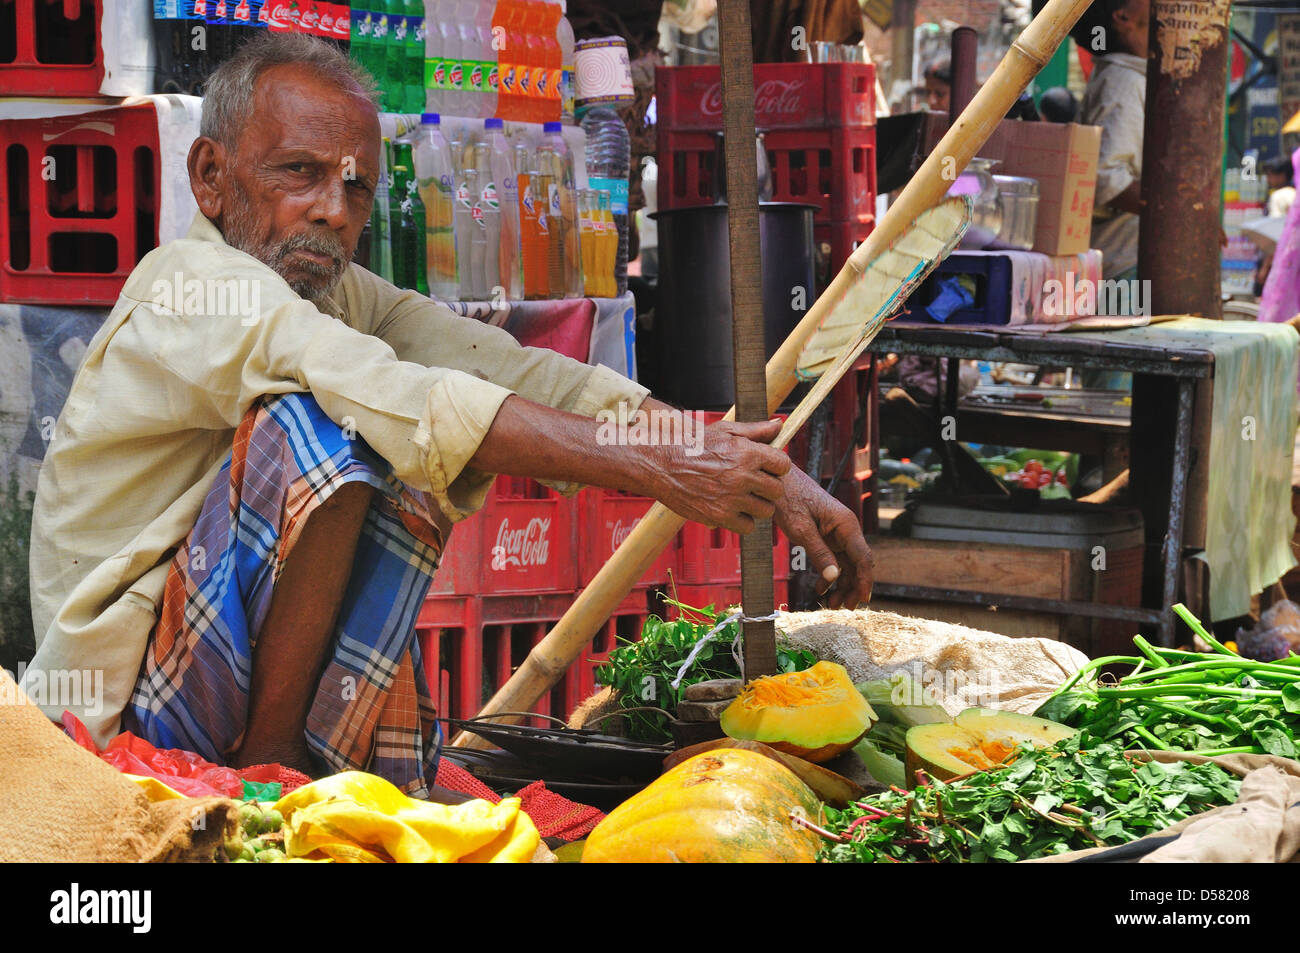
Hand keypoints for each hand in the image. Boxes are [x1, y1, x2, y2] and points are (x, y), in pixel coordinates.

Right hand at [646, 418, 791, 533]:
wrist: (661, 463)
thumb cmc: (693, 445)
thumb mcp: (725, 430)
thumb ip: (756, 430)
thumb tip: (780, 424)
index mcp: (747, 453)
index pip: (783, 465)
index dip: (776, 467)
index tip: (766, 468)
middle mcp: (742, 476)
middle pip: (777, 490)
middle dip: (768, 487)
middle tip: (753, 484)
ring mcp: (731, 498)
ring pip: (765, 510)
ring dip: (757, 505)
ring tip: (743, 497)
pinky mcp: (719, 516)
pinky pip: (748, 526)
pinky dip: (743, 520)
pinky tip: (732, 509)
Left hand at [773, 467, 872, 609]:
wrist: (777, 481)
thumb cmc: (789, 499)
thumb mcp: (801, 529)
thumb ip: (819, 553)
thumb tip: (835, 578)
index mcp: (846, 525)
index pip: (863, 558)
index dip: (864, 581)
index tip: (862, 600)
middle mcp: (846, 529)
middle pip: (857, 564)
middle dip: (852, 587)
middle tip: (843, 608)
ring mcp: (837, 532)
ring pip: (846, 564)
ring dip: (841, 584)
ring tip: (831, 604)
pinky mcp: (827, 535)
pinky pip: (835, 558)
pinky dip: (830, 575)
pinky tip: (821, 588)